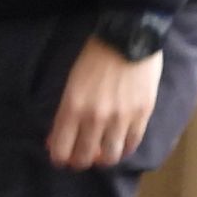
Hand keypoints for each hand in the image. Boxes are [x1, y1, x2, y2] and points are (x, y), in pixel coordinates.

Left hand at [47, 37, 161, 168]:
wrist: (129, 35)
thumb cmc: (95, 57)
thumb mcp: (72, 84)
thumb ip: (64, 115)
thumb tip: (55, 142)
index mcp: (72, 108)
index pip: (61, 151)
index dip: (60, 159)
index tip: (63, 157)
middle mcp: (95, 118)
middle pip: (84, 159)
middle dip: (80, 161)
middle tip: (83, 155)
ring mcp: (120, 117)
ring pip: (110, 157)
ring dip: (104, 158)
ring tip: (104, 152)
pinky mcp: (142, 113)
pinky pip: (132, 144)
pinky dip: (124, 149)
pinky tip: (120, 144)